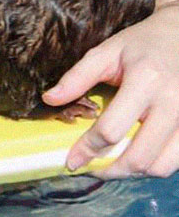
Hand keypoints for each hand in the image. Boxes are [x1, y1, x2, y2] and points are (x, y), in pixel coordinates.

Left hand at [42, 4, 178, 177]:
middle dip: (109, 169)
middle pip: (138, 157)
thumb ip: (78, 76)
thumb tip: (49, 99)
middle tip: (91, 167)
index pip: (112, 129)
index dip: (87, 149)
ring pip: (159, 166)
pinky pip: (175, 162)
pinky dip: (153, 166)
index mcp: (146, 79)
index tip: (72, 160)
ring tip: (112, 163)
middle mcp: (172, 102)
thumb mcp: (107, 51)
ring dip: (132, 172)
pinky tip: (136, 155)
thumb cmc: (141, 44)